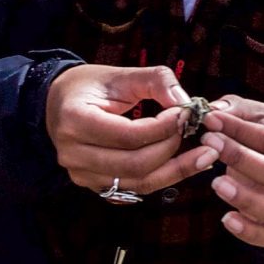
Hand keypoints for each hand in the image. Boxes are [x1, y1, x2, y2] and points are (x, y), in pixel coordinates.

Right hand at [46, 64, 212, 201]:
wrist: (58, 104)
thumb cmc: (89, 86)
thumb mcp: (119, 74)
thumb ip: (155, 81)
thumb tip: (185, 102)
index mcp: (75, 120)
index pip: (129, 135)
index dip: (163, 127)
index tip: (185, 113)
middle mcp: (73, 154)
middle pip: (135, 164)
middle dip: (172, 149)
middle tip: (196, 133)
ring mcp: (81, 175)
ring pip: (138, 183)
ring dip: (175, 170)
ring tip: (205, 155)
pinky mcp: (93, 186)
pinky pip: (134, 189)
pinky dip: (162, 178)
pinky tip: (183, 165)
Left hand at [197, 97, 263, 249]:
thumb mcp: (256, 114)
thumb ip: (235, 110)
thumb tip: (212, 112)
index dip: (240, 130)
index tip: (210, 121)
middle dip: (241, 159)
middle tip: (210, 144)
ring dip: (247, 198)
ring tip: (217, 184)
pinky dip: (250, 232)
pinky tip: (227, 219)